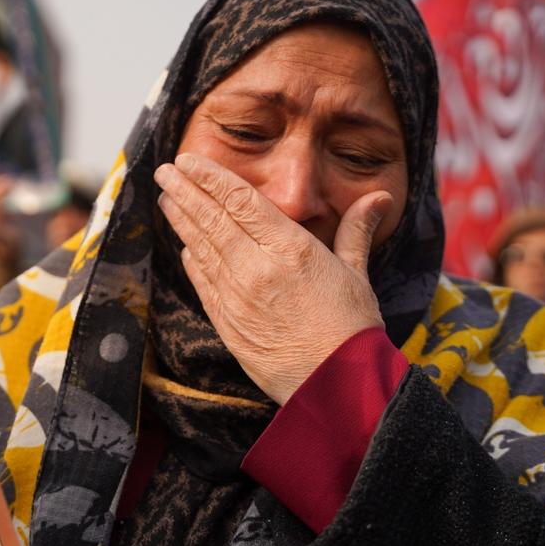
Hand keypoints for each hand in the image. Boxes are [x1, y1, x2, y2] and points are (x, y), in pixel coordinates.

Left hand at [154, 153, 389, 404]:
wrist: (335, 386)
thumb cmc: (352, 328)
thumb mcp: (356, 272)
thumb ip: (357, 230)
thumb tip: (380, 196)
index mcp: (290, 248)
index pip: (240, 200)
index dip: (210, 177)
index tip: (189, 159)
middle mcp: (257, 267)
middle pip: (212, 218)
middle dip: (185, 191)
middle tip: (165, 170)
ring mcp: (237, 296)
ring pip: (201, 247)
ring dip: (181, 219)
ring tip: (166, 196)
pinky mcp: (227, 322)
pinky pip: (202, 282)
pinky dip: (191, 258)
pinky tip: (184, 243)